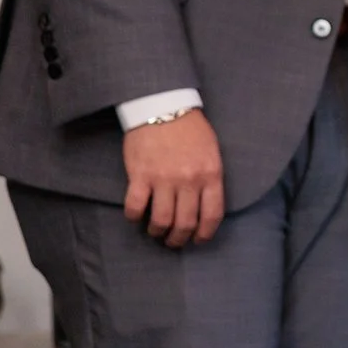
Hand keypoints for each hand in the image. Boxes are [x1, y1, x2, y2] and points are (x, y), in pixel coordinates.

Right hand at [123, 110, 224, 247]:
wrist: (163, 106)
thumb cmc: (190, 129)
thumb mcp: (212, 152)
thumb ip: (210, 178)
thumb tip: (205, 206)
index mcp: (211, 174)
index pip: (212, 215)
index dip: (205, 234)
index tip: (198, 240)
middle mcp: (189, 180)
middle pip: (185, 223)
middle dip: (179, 239)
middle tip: (173, 241)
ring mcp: (163, 179)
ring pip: (161, 221)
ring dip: (157, 232)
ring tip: (155, 231)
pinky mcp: (140, 175)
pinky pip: (135, 207)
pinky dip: (134, 217)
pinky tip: (137, 216)